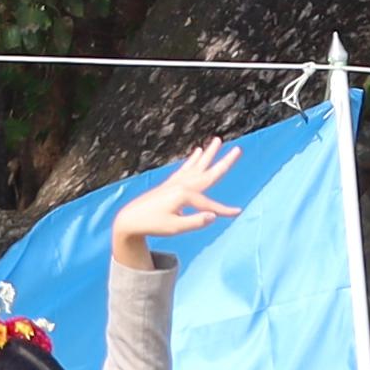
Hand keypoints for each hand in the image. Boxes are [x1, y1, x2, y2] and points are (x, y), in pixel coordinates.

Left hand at [106, 139, 241, 262]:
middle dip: (224, 162)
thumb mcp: (175, 228)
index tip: (238, 212)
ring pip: (197, 165)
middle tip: (238, 149)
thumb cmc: (153, 224)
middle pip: (208, 172)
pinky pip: (185, 169)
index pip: (209, 205)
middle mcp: (181, 184)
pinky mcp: (170, 183)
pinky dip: (193, 160)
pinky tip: (198, 151)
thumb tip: (213, 216)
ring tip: (217, 140)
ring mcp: (175, 182)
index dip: (224, 210)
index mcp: (184, 195)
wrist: (130, 219)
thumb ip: (195, 221)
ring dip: (209, 153)